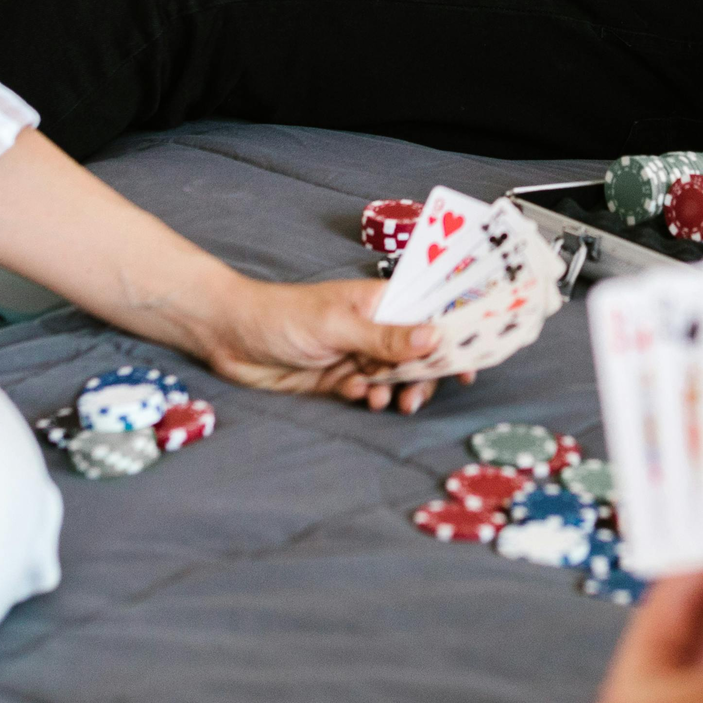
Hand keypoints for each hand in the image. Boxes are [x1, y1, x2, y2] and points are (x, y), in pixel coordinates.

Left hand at [197, 273, 449, 414]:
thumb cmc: (282, 316)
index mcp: (381, 301)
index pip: (430, 313)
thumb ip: (385, 337)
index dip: (455, 334)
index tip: (472, 361)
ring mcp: (357, 353)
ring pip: (394, 377)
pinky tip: (357, 396)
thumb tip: (435, 336)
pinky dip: (368, 397)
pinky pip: (367, 391)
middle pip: (418, 352)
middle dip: (424, 376)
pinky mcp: (338, 377)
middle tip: (415, 398)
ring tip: (385, 402)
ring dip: (396, 391)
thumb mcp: (337, 325)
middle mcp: (374, 326)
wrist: (230, 338)